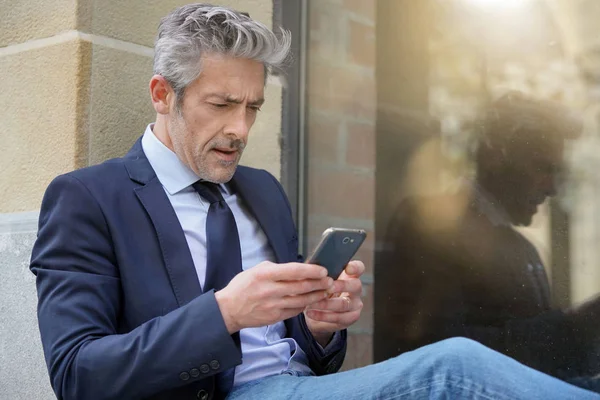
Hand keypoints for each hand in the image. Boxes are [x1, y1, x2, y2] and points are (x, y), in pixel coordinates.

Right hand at [215, 261, 332, 332]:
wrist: (229, 310)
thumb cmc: (243, 286)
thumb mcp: (256, 270)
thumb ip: (276, 269)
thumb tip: (297, 268)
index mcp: (265, 275)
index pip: (294, 271)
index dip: (311, 270)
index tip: (323, 270)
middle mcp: (270, 290)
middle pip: (301, 287)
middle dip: (319, 283)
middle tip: (330, 280)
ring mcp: (273, 305)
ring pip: (301, 300)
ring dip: (317, 296)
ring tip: (326, 291)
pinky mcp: (275, 317)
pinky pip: (295, 311)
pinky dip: (305, 305)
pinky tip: (312, 300)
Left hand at [304, 260, 364, 345]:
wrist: (315, 312)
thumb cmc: (318, 290)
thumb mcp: (318, 280)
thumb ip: (319, 274)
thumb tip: (311, 268)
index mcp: (350, 275)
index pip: (359, 268)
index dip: (355, 267)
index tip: (347, 268)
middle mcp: (356, 289)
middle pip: (356, 285)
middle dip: (341, 286)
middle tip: (327, 288)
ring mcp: (355, 304)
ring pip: (344, 304)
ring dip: (327, 304)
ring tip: (312, 303)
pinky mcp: (350, 318)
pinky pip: (338, 318)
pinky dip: (322, 316)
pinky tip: (310, 313)